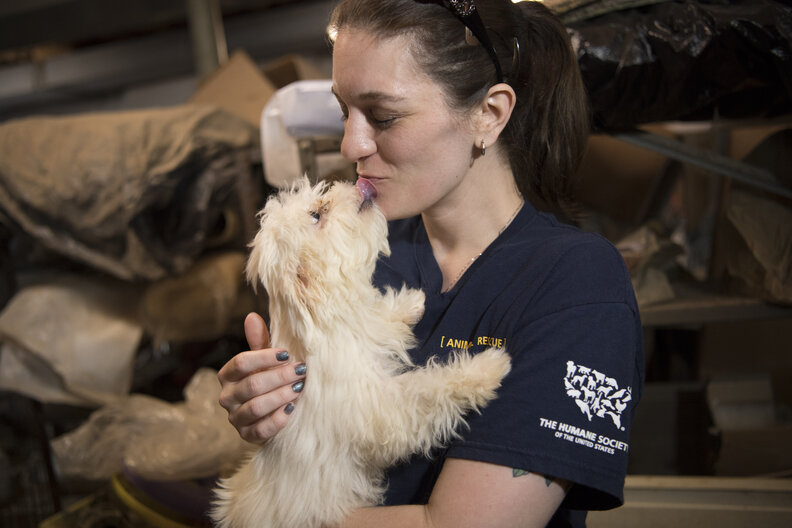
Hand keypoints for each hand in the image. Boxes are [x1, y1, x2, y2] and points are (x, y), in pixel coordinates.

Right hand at [218, 312, 305, 443]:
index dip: (264, 357)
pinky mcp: (247, 436)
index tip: (287, 354)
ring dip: (280, 396)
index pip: (240, 363)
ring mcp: (235, 418)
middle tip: (301, 371)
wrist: (270, 413)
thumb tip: (252, 316)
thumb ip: (259, 342)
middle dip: (278, 377)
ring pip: (255, 407)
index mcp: (227, 375)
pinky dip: (277, 420)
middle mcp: (227, 397)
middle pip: (251, 385)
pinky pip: (260, 430)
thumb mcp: (264, 361)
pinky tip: (292, 409)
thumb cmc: (267, 379)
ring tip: (299, 388)